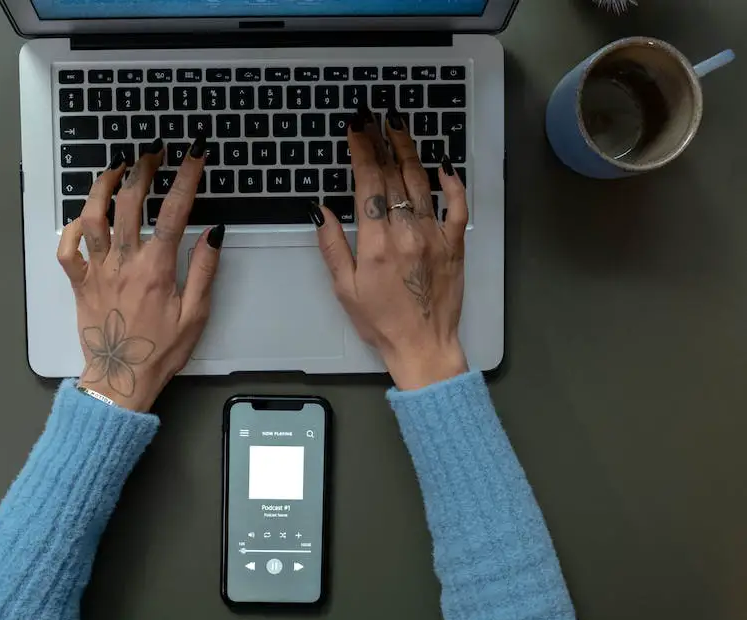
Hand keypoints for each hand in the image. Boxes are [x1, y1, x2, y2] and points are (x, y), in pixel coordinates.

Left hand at [57, 137, 224, 411]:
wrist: (120, 381)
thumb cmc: (160, 351)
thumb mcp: (195, 315)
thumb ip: (203, 270)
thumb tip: (213, 232)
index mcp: (157, 269)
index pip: (176, 211)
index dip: (187, 176)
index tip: (195, 154)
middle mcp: (125, 263)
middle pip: (131, 202)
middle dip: (143, 169)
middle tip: (154, 151)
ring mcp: (98, 271)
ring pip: (93, 217)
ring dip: (103, 187)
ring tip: (116, 168)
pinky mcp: (80, 284)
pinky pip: (67, 250)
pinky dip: (71, 229)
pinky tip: (82, 217)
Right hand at [312, 107, 468, 389]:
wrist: (423, 345)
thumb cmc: (380, 321)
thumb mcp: (344, 288)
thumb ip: (332, 246)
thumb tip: (320, 209)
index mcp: (376, 242)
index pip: (368, 183)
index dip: (361, 150)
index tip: (356, 127)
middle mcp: (407, 232)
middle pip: (395, 175)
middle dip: (382, 140)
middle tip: (375, 115)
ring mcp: (435, 236)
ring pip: (423, 183)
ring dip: (410, 151)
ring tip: (400, 127)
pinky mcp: (455, 245)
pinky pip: (458, 207)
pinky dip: (452, 184)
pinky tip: (444, 165)